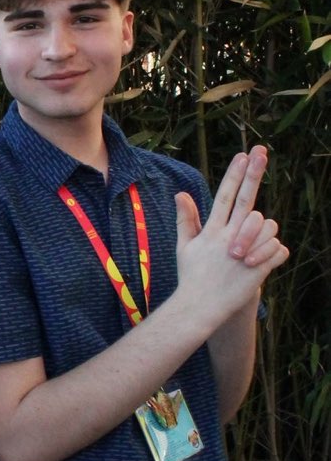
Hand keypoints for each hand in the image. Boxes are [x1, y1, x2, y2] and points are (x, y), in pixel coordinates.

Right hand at [176, 147, 288, 320]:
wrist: (199, 309)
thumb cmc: (192, 277)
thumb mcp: (185, 247)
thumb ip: (186, 220)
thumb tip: (181, 194)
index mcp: (212, 231)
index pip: (224, 196)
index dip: (234, 175)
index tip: (243, 155)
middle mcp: (228, 237)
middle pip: (245, 200)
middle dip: (253, 174)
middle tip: (261, 152)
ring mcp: (244, 252)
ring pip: (267, 226)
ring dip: (266, 231)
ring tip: (256, 246)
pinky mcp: (258, 268)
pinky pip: (279, 249)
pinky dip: (276, 252)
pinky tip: (266, 258)